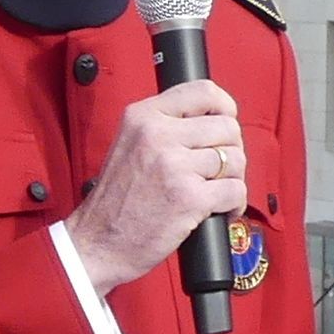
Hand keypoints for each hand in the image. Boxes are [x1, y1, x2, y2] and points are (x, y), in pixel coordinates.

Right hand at [64, 81, 246, 289]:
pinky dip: (234, 204)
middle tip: (217, 169)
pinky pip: (235, 190)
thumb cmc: (115, 201)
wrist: (97, 242)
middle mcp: (158, 135)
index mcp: (143, 116)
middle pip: (227, 128)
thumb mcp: (129, 144)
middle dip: (230, 150)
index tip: (225, 122)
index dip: (224, 107)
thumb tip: (214, 122)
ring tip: (214, 192)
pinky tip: (219, 211)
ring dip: (232, 179)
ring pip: (235, 159)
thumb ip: (165, 127)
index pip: (203, 92)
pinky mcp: (190, 197)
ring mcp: (175, 166)